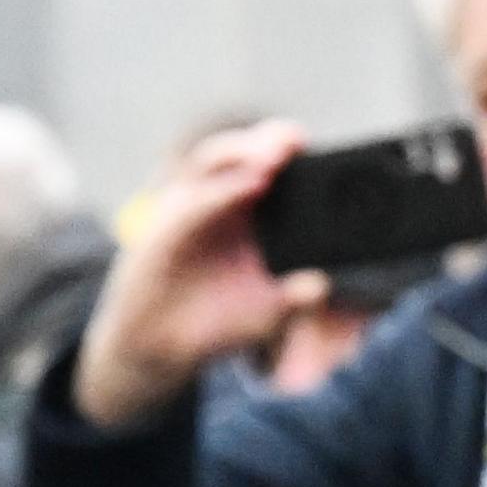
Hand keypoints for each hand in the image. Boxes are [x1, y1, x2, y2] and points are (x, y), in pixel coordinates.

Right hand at [72, 122, 323, 425]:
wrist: (161, 347)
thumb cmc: (216, 322)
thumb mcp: (267, 313)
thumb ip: (294, 299)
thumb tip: (321, 285)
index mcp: (251, 214)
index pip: (274, 168)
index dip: (295, 154)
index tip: (324, 153)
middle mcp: (218, 201)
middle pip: (245, 152)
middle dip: (272, 140)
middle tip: (297, 142)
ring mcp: (189, 209)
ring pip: (213, 160)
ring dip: (242, 151)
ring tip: (274, 156)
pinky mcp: (164, 227)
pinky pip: (192, 202)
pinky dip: (220, 192)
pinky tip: (250, 185)